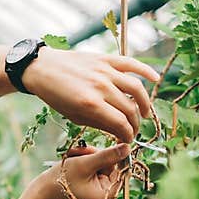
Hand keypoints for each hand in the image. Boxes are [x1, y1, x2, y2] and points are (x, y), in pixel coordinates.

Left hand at [22, 47, 159, 142]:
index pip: (120, 124)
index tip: (128, 140)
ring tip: (144, 113)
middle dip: (134, 124)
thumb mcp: (73, 115)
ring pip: (136, 88)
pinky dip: (146, 71)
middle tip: (133, 130)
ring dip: (144, 103)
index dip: (128, 135)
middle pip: (129, 109)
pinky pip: (132, 64)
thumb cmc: (56, 96)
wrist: (42, 69)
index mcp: (90, 105)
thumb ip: (98, 123)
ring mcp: (105, 71)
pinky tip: (155, 79)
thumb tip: (119, 132)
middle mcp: (101, 87)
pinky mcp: (106, 59)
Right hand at [37, 143, 129, 198]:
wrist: (42, 190)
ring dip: (88, 155)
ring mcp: (98, 187)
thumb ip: (108, 155)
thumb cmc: (63, 179)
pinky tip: (74, 158)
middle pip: (112, 164)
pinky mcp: (91, 182)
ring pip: (102, 162)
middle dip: (96, 155)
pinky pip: (95, 165)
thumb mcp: (86, 164)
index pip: (123, 170)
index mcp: (109, 194)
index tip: (111, 141)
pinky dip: (85, 159)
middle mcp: (106, 192)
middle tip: (81, 151)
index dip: (116, 154)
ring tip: (73, 154)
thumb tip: (128, 147)